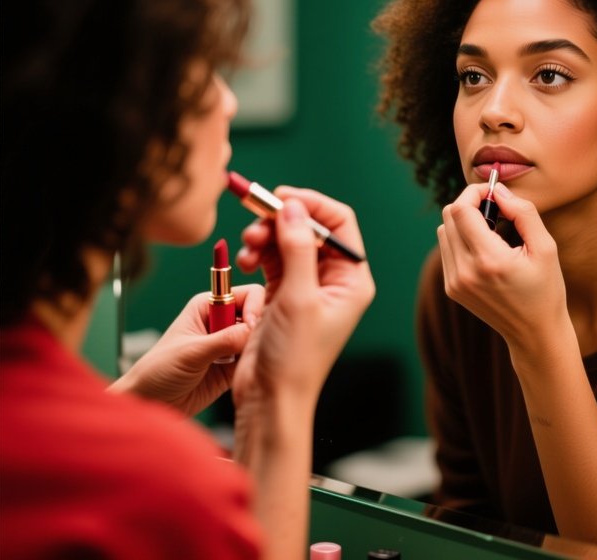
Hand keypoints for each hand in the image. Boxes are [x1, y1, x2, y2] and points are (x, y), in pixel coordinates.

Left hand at [109, 284, 264, 416]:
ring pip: (259, 338)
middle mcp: (222, 322)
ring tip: (248, 363)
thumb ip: (222, 340)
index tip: (252, 326)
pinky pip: (255, 360)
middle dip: (260, 329)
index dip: (255, 306)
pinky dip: (256, 365)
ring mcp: (230, 345)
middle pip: (258, 314)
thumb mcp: (190, 352)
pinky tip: (248, 373)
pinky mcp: (233, 366)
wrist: (149, 403)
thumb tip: (253, 330)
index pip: (246, 295)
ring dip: (259, 349)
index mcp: (209, 306)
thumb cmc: (157, 370)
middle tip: (252, 347)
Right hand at [232, 188, 374, 410]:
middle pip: (309, 228)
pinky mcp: (282, 293)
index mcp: (351, 279)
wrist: (269, 399)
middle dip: (281, 220)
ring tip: (247, 245)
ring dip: (264, 236)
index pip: (338, 223)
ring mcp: (306, 285)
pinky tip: (245, 260)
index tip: (281, 197)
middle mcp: (333, 279)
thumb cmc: (294, 358)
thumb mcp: (299, 298)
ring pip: (286, 241)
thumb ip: (297, 248)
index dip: (311, 205)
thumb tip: (294, 207)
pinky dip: (257, 253)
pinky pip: (271, 258)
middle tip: (255, 217)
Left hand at [437, 182, 567, 350]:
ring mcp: (454, 281)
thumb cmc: (545, 289)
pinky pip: (446, 249)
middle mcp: (465, 271)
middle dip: (470, 204)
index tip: (493, 193)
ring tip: (491, 231)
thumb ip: (523, 213)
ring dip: (464, 221)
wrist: (534, 333)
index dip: (474, 192)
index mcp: (489, 260)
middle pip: (449, 216)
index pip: (461, 210)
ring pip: (444, 230)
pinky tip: (484, 249)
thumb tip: (499, 191)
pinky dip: (460, 239)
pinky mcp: (451, 288)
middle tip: (495, 209)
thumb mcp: (545, 247)